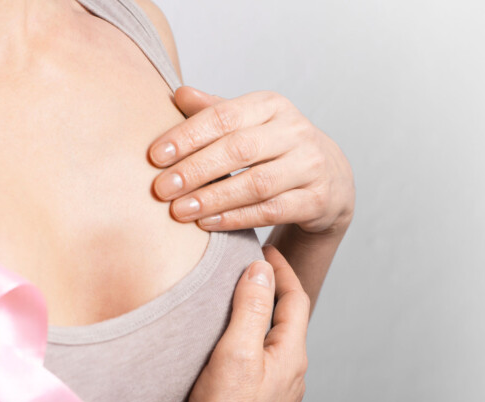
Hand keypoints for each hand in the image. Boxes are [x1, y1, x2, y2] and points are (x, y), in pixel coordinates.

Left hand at [149, 86, 354, 235]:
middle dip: (195, 170)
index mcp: (271, 105)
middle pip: (239, 149)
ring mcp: (309, 166)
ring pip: (256, 184)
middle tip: (161, 189)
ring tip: (179, 211)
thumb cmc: (274, 148)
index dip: (187, 136)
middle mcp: (294, 131)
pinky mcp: (316, 199)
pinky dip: (236, 218)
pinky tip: (207, 224)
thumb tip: (177, 94)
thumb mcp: (248, 123)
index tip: (155, 156)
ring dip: (213, 199)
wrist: (330, 178)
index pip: (224, 116)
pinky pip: (271, 211)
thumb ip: (214, 112)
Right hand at [174, 244, 309, 401]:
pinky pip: (268, 368)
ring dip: (266, 320)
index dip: (282, 270)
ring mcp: (282, 397)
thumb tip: (260, 270)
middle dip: (275, 292)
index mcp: (291, 356)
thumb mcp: (234, 352)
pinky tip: (239, 352)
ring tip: (244, 305)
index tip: (266, 249)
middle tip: (254, 270)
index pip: (296, 299)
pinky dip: (258, 346)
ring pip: (279, 346)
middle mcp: (294, 376)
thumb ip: (250, 308)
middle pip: (290, 321)